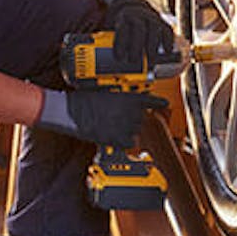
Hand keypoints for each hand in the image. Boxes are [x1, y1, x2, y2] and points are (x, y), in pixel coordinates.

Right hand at [37, 89, 168, 146]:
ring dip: (127, 130)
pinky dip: (124, 142)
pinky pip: (129, 143)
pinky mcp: (117, 139)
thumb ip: (118, 99)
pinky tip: (115, 138)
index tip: (165, 104)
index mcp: (128, 97)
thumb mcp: (102, 92)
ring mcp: (124, 126)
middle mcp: (130, 112)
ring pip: (135, 131)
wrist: (71, 112)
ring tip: (112, 126)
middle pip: (141, 118)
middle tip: (117, 117)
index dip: (159, 103)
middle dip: (132, 118)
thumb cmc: (82, 100)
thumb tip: (123, 104)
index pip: (151, 100)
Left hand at [104, 0, 176, 66]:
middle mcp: (138, 14)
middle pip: (139, 29)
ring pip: (154, 30)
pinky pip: (167, 30)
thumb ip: (107, 41)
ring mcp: (152, 17)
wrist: (133, 4)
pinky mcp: (162, 22)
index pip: (122, 28)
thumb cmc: (121, 23)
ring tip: (150, 64)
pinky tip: (167, 52)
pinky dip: (168, 41)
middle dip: (136, 47)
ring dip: (152, 48)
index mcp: (123, 16)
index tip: (118, 58)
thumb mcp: (112, 27)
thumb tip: (100, 61)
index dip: (120, 44)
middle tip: (133, 62)